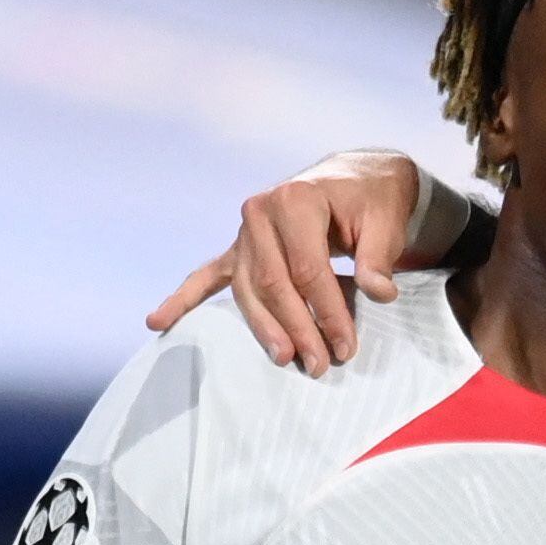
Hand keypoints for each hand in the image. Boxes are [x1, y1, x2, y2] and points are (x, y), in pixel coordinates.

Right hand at [144, 149, 428, 375]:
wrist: (355, 179)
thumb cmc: (372, 201)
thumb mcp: (386, 221)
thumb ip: (379, 258)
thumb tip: (379, 293)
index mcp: (295, 200)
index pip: (306, 268)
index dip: (327, 311)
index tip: (346, 346)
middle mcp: (260, 212)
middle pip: (272, 282)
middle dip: (295, 327)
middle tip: (318, 365)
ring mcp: (244, 232)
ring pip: (246, 288)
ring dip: (263, 327)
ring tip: (283, 359)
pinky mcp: (239, 248)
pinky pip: (207, 276)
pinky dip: (183, 299)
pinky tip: (158, 322)